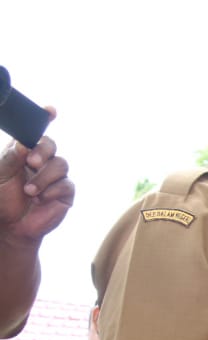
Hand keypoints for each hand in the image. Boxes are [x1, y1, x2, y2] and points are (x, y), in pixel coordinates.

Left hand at [0, 127, 73, 243]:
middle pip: (51, 145)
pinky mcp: (65, 193)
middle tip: (31, 162)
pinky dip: (51, 191)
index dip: (44, 118)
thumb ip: (11, 157)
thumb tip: (24, 144)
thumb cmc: (3, 197)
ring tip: (29, 192)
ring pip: (60, 164)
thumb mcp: (1, 175)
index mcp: (24, 152)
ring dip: (43, 178)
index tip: (50, 111)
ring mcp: (55, 176)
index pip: (36, 132)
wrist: (11, 225)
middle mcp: (42, 161)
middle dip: (42, 151)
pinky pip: (66, 185)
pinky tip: (40, 199)